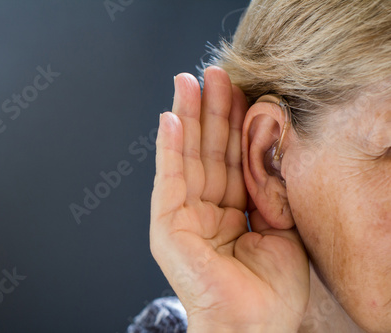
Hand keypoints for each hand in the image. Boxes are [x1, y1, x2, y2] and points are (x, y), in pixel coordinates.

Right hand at [150, 66, 309, 331]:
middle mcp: (204, 208)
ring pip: (187, 158)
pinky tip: (169, 119)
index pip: (233, 158)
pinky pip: (168, 180)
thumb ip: (270, 186)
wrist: (253, 327)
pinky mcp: (167, 226)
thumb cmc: (270, 289)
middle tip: (213, 72)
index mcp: (231, 209)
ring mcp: (183, 215)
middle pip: (208, 151)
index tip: (241, 88)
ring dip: (188, 119)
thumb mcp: (281, 224)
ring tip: (188, 82)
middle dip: (210, 111)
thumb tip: (270, 144)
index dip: (236, 124)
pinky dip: (168, 149)